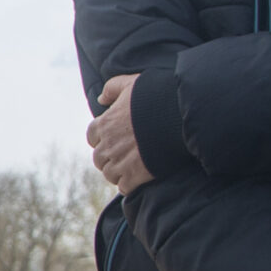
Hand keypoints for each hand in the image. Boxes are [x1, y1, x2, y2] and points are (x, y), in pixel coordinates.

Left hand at [86, 74, 153, 194]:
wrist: (177, 116)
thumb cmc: (155, 97)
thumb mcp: (131, 83)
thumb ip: (112, 88)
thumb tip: (101, 99)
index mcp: (104, 124)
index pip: (92, 136)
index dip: (103, 138)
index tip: (114, 138)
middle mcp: (108, 145)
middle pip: (99, 158)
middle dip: (109, 157)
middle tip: (124, 155)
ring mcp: (119, 162)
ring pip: (110, 174)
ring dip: (118, 172)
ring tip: (131, 167)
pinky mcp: (134, 176)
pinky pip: (124, 187)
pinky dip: (129, 184)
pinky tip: (138, 178)